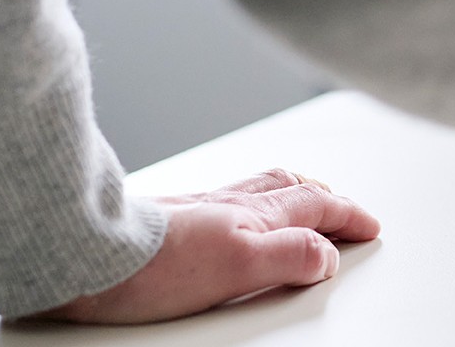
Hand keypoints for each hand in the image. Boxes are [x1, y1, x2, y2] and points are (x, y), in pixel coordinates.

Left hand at [36, 170, 381, 323]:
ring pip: (262, 189)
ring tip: (304, 199)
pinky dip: (254, 199)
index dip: (349, 217)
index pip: (317, 209)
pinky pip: (231, 198)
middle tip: (344, 207)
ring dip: (292, 191)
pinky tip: (237, 211)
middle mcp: (230, 203)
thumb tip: (327, 255)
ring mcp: (200, 207)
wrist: (85, 253)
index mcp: (255, 214)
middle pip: (292, 189)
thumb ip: (290, 256)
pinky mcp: (172, 217)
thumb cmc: (152, 264)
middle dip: (325, 196)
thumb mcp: (238, 265)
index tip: (369, 227)